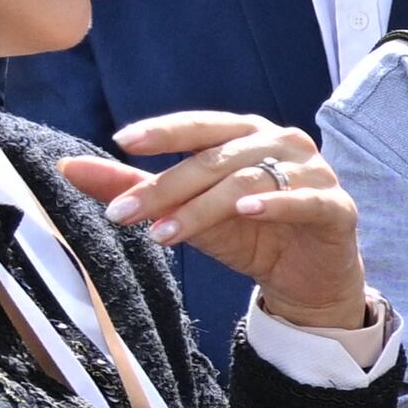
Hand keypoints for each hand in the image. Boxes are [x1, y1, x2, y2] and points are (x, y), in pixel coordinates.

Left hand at [59, 112, 364, 329]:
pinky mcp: (338, 208)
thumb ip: (136, 187)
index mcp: (248, 134)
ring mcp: (315, 173)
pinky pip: (305, 200)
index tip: (121, 142)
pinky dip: (276, 204)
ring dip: (203, 207)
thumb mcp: (187, 213)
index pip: (201, 125)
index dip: (164, 131)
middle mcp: (283, 143)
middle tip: (123, 213)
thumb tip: (69, 168)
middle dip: (166, 186)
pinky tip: (246, 212)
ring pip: (250, 181)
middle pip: (217, 158)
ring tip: (164, 234)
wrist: (308, 281)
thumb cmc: (251, 237)